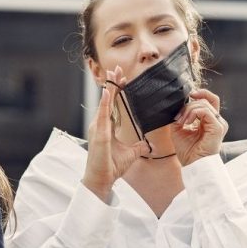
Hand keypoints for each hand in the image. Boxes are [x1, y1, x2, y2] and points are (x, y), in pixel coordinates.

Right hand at [82, 66, 150, 200]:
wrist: (102, 179)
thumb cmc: (111, 166)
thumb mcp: (130, 154)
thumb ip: (139, 147)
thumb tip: (148, 144)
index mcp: (106, 127)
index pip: (112, 104)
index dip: (117, 90)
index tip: (122, 77)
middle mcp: (100, 125)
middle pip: (107, 99)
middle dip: (112, 83)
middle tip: (117, 68)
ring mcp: (98, 128)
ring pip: (104, 103)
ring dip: (109, 88)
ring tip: (112, 74)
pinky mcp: (100, 134)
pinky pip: (103, 115)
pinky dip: (105, 103)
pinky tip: (108, 92)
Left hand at [170, 89, 226, 165]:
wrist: (193, 165)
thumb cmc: (188, 151)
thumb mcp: (179, 129)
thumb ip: (181, 116)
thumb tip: (178, 105)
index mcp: (210, 121)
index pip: (210, 99)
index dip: (201, 93)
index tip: (189, 95)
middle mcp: (217, 121)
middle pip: (205, 100)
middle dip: (188, 105)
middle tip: (178, 117)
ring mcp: (219, 124)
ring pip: (204, 104)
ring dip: (189, 110)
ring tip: (181, 122)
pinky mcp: (218, 127)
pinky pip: (205, 111)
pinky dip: (193, 113)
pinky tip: (186, 122)